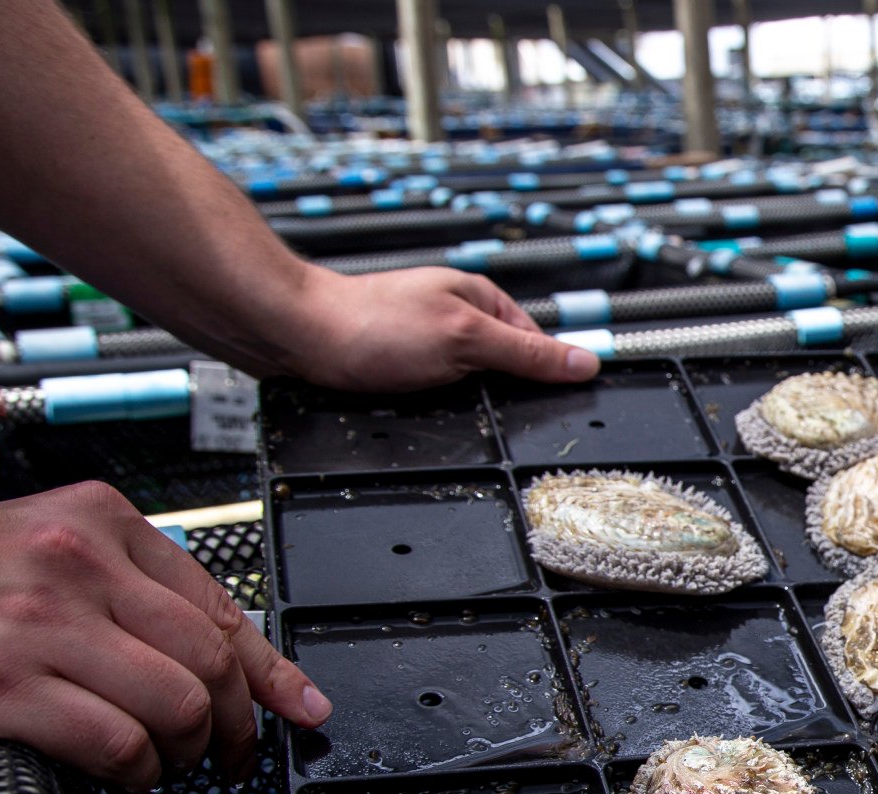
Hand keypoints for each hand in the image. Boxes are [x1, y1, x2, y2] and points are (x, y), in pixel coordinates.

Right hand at [0, 482, 330, 789]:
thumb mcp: (44, 557)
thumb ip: (132, 594)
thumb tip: (236, 661)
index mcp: (96, 521)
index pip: (222, 604)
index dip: (272, 673)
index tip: (299, 708)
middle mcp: (73, 561)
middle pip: (211, 660)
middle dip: (233, 726)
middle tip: (225, 757)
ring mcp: (35, 620)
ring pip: (177, 705)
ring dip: (185, 754)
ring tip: (167, 766)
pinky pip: (119, 742)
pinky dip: (139, 773)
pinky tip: (125, 773)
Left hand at [279, 265, 601, 392]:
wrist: (295, 336)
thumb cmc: (369, 325)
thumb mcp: (466, 340)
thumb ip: (526, 353)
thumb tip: (583, 361)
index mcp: (481, 300)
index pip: (537, 344)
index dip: (546, 376)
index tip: (557, 406)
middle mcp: (456, 317)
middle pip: (505, 368)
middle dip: (500, 394)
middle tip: (488, 410)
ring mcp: (428, 341)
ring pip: (469, 385)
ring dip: (463, 404)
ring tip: (444, 406)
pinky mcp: (400, 363)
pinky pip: (436, 393)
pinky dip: (433, 406)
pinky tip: (420, 410)